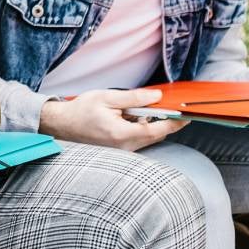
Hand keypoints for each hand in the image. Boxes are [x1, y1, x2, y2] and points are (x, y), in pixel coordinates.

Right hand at [38, 89, 187, 150]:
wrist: (61, 125)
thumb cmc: (81, 111)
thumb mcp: (106, 98)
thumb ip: (134, 98)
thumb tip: (156, 97)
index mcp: (122, 134)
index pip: (158, 129)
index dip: (175, 122)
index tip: (187, 116)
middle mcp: (124, 147)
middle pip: (156, 135)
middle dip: (164, 121)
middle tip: (166, 105)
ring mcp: (122, 151)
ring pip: (147, 138)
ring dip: (150, 124)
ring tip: (137, 108)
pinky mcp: (119, 151)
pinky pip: (137, 140)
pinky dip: (141, 128)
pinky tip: (130, 117)